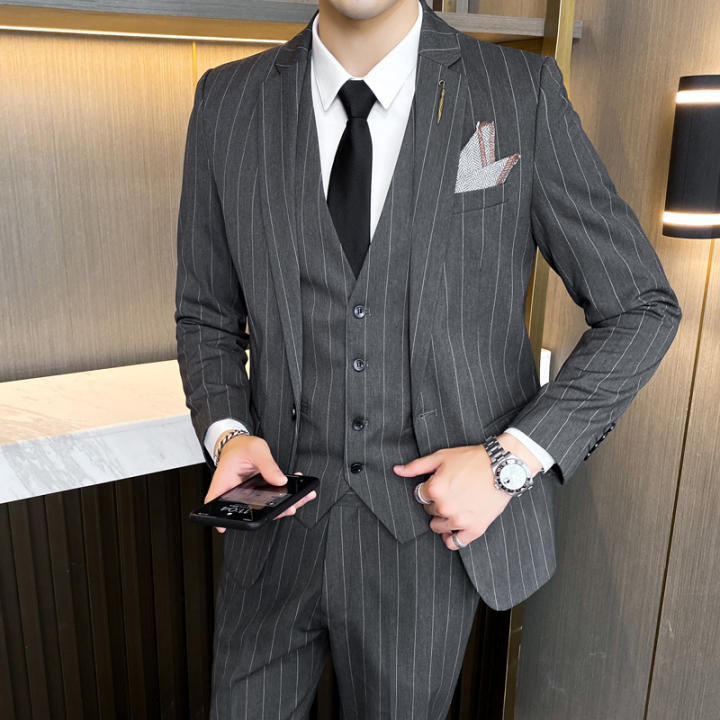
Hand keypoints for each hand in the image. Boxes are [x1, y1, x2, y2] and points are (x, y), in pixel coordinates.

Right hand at [206, 433, 316, 532]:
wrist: (242, 443)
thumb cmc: (242, 446)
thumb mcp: (256, 450)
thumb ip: (267, 465)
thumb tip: (280, 481)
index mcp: (225, 481)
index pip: (216, 502)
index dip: (218, 518)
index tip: (224, 527)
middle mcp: (235, 491)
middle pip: (249, 510)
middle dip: (272, 513)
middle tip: (289, 509)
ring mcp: (248, 494)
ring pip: (265, 507)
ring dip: (284, 505)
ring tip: (301, 499)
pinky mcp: (259, 492)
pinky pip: (272, 498)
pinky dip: (287, 495)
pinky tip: (299, 490)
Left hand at [393, 433, 538, 549]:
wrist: (503, 467)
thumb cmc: (472, 459)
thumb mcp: (441, 456)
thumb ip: (416, 466)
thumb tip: (396, 470)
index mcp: (435, 489)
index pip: (419, 496)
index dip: (428, 489)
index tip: (441, 484)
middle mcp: (445, 507)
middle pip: (429, 511)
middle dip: (436, 503)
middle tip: (452, 492)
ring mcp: (460, 520)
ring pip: (438, 527)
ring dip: (443, 519)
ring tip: (455, 506)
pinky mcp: (475, 529)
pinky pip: (454, 542)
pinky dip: (452, 537)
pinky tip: (455, 528)